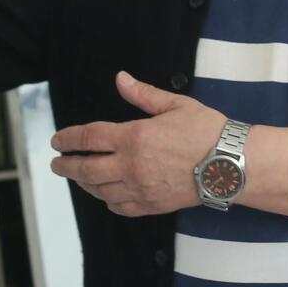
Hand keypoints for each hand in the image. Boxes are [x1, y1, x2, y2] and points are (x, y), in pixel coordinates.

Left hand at [50, 72, 226, 217]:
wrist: (231, 164)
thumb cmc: (207, 131)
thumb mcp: (174, 104)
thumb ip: (142, 94)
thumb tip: (120, 79)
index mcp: (134, 137)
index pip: (88, 138)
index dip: (68, 139)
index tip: (57, 141)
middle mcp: (131, 166)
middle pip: (86, 169)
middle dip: (66, 166)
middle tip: (56, 163)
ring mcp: (141, 188)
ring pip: (100, 190)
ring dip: (84, 183)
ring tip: (78, 177)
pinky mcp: (153, 205)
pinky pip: (121, 207)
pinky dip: (107, 201)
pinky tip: (105, 195)